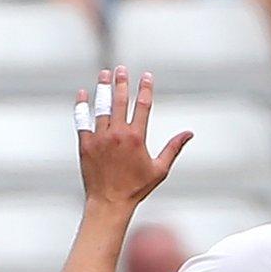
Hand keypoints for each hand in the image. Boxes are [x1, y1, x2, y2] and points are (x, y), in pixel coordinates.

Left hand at [76, 66, 191, 210]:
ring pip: (101, 106)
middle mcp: (118, 134)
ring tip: (104, 73)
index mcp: (137, 138)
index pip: (143, 105)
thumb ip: (174, 148)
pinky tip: (82, 93)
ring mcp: (100, 138)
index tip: (146, 76)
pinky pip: (82, 120)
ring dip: (103, 88)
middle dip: (121, 82)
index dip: (145, 88)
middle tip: (121, 68)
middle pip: (120, 100)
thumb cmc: (136, 188)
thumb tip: (189, 133)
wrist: (109, 203)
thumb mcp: (160, 169)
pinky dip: (82, 106)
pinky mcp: (86, 144)